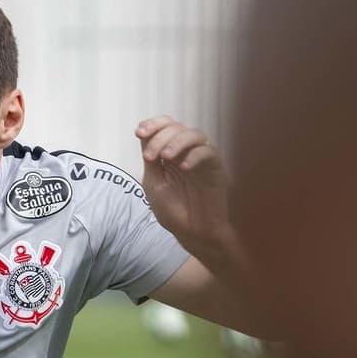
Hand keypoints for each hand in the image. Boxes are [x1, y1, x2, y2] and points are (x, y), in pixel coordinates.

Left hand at [135, 115, 230, 254]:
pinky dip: (195, 155)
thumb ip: (150, 159)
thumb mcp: (153, 182)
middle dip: (160, 137)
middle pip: (176, 127)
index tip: (139, 133)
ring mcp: (202, 159)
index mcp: (169, 154)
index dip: (152, 124)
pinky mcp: (216, 168)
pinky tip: (184, 167)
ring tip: (165, 157)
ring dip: (176, 141)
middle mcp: (186, 152)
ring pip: (195, 134)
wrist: (191, 233)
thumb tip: (143, 134)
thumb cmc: (173, 210)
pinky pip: (209, 151)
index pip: (164, 127)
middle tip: (150, 156)